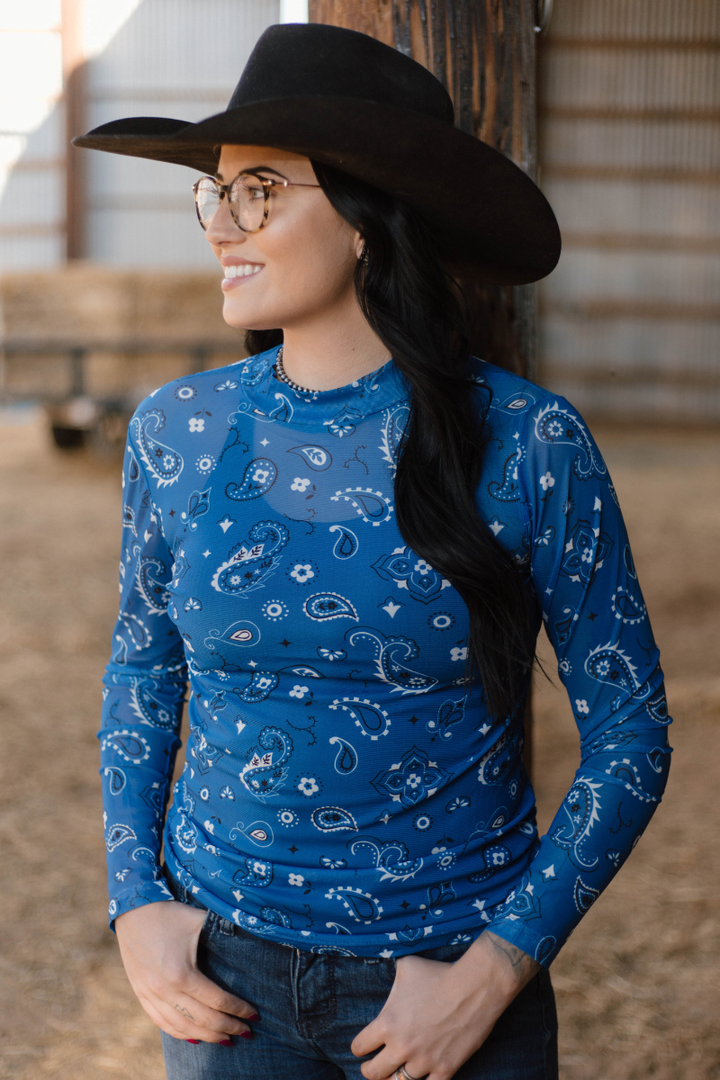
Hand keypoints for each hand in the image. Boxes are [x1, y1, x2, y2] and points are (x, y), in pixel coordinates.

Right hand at [115, 900, 258, 1041]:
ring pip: (182, 1028)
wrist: (133, 910)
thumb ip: (224, 931)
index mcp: (181, 973)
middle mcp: (164, 990)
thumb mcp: (200, 920)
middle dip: (228, 1028)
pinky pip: (162, 1023)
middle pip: (202, 1020)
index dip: (238, 1010)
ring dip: (207, 1036)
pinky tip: (196, 1038)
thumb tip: (255, 935)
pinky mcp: (141, 995)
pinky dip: (181, 1033)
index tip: (255, 1015)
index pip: (217, 1000)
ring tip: (227, 1039)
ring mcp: (150, 995)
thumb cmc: (171, 913)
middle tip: (247, 1032)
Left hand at [351, 931, 539, 1079]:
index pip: (359, 1047)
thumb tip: (380, 965)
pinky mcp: (445, 1069)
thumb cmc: (438, 974)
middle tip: (370, 1067)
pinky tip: (419, 1078)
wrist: (473, 987)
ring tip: (393, 1074)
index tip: (362, 1047)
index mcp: (387, 1023)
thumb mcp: (406, 967)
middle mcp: (402, 1046)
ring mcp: (424, 1061)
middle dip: (369, 1070)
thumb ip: (390, 978)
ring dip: (394, 1078)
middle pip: (373, 1073)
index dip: (359, 1047)